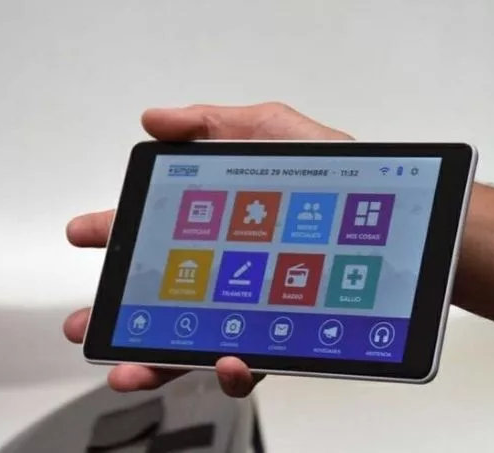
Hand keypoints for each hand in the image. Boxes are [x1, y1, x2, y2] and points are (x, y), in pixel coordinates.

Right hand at [64, 103, 351, 396]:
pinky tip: (224, 358)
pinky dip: (229, 367)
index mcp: (225, 221)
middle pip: (165, 290)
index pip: (162, 227)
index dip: (121, 230)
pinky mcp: (286, 337)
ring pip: (193, 337)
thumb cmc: (349, 182)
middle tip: (88, 319)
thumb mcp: (278, 133)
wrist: (406, 230)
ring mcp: (258, 306)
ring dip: (154, 355)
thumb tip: (155, 120)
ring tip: (128, 364)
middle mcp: (235, 267)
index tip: (87, 234)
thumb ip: (217, 124)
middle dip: (120, 308)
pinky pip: (251, 361)